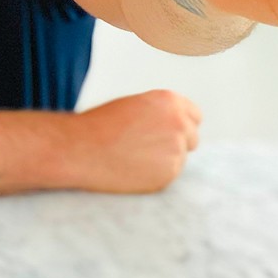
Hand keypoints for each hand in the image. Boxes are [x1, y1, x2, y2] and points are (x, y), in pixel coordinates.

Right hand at [70, 90, 200, 192]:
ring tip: (133, 157)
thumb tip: (174, 126)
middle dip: (176, 143)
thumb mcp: (135, 105)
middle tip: (149, 148)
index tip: (169, 132)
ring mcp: (176, 150)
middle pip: (192, 139)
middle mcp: (178, 124)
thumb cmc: (101, 125)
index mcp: (170, 101)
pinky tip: (132, 168)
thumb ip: (160, 113)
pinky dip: (155, 175)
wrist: (82, 148)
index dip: (180, 125)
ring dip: (164, 160)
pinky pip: (168, 175)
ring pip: (179, 159)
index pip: (195, 116)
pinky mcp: (168, 174)